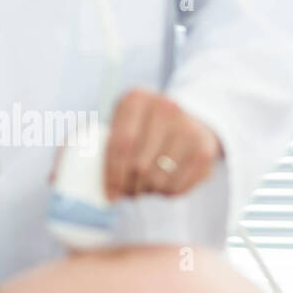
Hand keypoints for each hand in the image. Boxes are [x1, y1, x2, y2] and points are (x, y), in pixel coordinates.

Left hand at [104, 89, 222, 198]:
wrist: (189, 121)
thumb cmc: (145, 129)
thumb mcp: (123, 124)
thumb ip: (103, 147)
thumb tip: (88, 185)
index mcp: (137, 99)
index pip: (121, 144)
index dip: (113, 174)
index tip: (110, 193)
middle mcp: (166, 109)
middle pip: (140, 164)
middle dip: (130, 187)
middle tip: (127, 193)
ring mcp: (189, 129)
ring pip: (159, 179)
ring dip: (148, 191)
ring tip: (144, 187)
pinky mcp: (204, 152)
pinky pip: (179, 187)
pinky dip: (167, 193)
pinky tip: (163, 186)